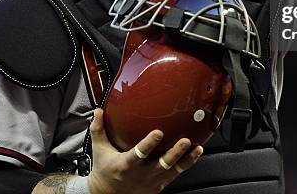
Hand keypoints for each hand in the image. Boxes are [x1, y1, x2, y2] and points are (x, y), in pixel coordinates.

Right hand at [87, 108, 202, 193]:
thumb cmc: (105, 169)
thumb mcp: (99, 150)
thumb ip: (98, 129)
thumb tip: (98, 111)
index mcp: (126, 164)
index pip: (139, 154)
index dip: (149, 144)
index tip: (158, 132)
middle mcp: (141, 175)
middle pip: (161, 164)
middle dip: (175, 153)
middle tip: (185, 140)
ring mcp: (151, 181)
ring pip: (173, 171)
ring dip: (186, 159)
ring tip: (197, 148)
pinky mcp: (158, 185)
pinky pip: (175, 175)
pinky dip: (187, 164)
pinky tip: (196, 154)